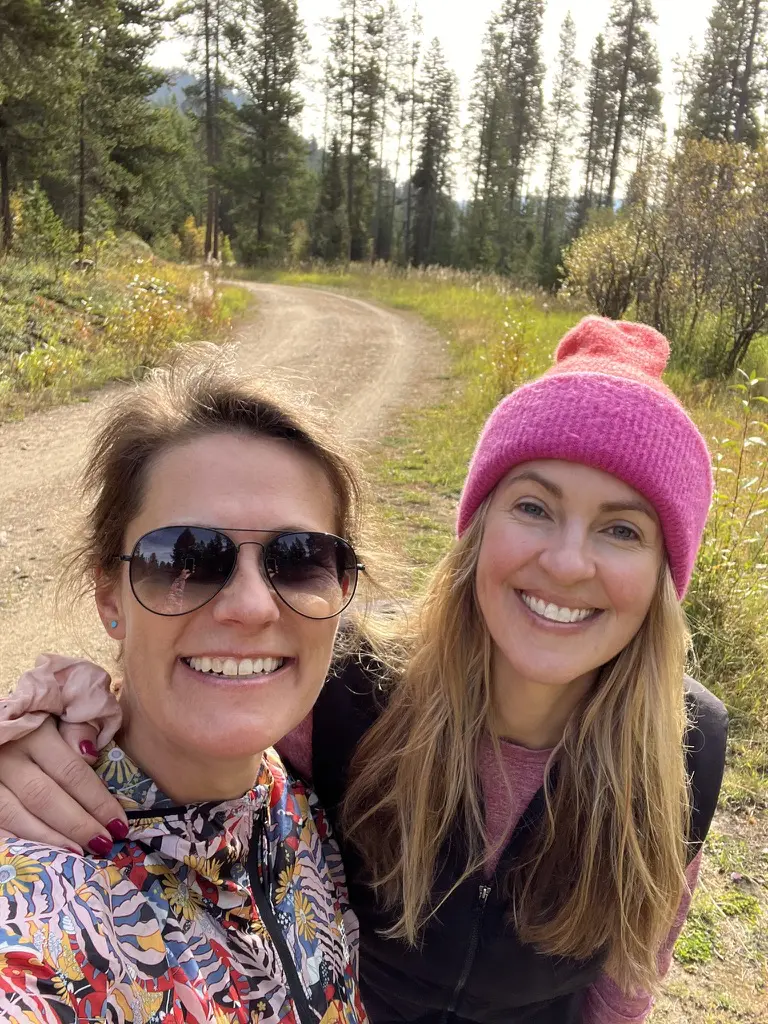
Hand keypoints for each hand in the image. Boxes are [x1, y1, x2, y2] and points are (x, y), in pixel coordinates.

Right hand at [0, 718, 127, 854]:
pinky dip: (15, 839)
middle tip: (105, 844)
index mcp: (33, 730)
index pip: (70, 771)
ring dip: (48, 839)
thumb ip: (78, 726)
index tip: (119, 823)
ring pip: (14, 814)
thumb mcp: (61, 705)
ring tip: (78, 854)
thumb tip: (90, 756)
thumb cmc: (37, 711)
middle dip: (77, 825)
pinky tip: (36, 854)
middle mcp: (7, 754)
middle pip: (44, 797)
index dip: (96, 800)